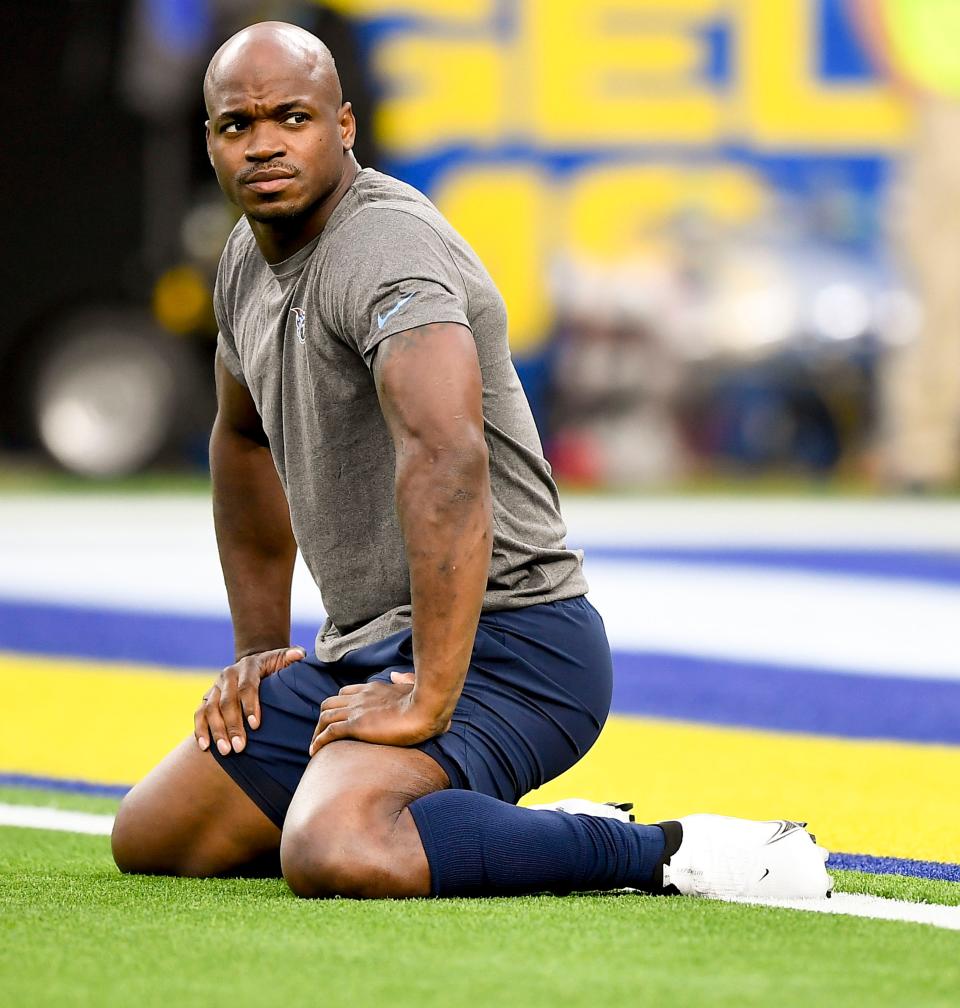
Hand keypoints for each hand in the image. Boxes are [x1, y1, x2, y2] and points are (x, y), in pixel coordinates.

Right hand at [195, 645, 305, 755]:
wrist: (255, 664)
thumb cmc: (275, 667)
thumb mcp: (283, 659)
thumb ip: (292, 657)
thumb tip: (298, 655)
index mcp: (249, 666)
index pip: (247, 686)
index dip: (250, 705)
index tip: (256, 725)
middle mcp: (228, 675)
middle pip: (227, 702)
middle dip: (233, 725)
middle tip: (239, 747)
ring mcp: (215, 686)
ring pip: (210, 709)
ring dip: (216, 731)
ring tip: (225, 751)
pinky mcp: (206, 697)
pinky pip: (199, 714)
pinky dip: (200, 730)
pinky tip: (204, 747)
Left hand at [309, 671, 452, 754]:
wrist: (426, 707)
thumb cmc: (426, 700)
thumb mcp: (414, 686)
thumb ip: (404, 679)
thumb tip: (397, 675)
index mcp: (374, 688)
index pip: (346, 693)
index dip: (338, 706)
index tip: (337, 718)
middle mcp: (361, 697)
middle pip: (330, 703)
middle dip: (323, 718)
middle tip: (323, 734)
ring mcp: (357, 710)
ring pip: (325, 717)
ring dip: (317, 731)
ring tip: (315, 746)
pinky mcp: (357, 726)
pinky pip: (329, 732)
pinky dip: (318, 741)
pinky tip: (315, 752)